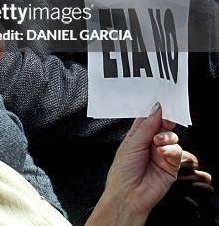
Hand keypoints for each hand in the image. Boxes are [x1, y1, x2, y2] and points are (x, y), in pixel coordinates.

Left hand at [87, 103, 181, 225]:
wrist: (128, 196)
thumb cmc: (123, 171)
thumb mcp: (132, 143)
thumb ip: (146, 126)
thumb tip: (156, 108)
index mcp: (137, 135)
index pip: (148, 118)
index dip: (154, 110)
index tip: (161, 102)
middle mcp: (150, 143)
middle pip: (162, 126)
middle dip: (165, 121)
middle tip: (166, 119)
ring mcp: (161, 154)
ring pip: (172, 137)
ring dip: (167, 137)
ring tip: (157, 142)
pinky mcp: (170, 166)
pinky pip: (176, 151)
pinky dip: (171, 149)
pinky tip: (162, 152)